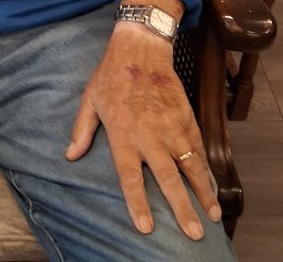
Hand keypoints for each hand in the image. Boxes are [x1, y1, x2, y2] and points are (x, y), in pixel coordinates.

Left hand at [65, 24, 220, 240]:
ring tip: (212, 214)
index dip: (138, 203)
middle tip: (193, 234)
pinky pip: (197, 145)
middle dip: (181, 208)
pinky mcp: (185, 114)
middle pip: (167, 178)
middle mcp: (149, 134)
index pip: (130, 176)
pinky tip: (210, 181)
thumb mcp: (90, 100)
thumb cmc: (111, 75)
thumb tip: (70, 155)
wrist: (140, 47)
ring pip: (190, 164)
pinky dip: (205, 165)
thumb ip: (82, 130)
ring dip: (201, 190)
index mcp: (123, 134)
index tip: (146, 227)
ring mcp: (171, 125)